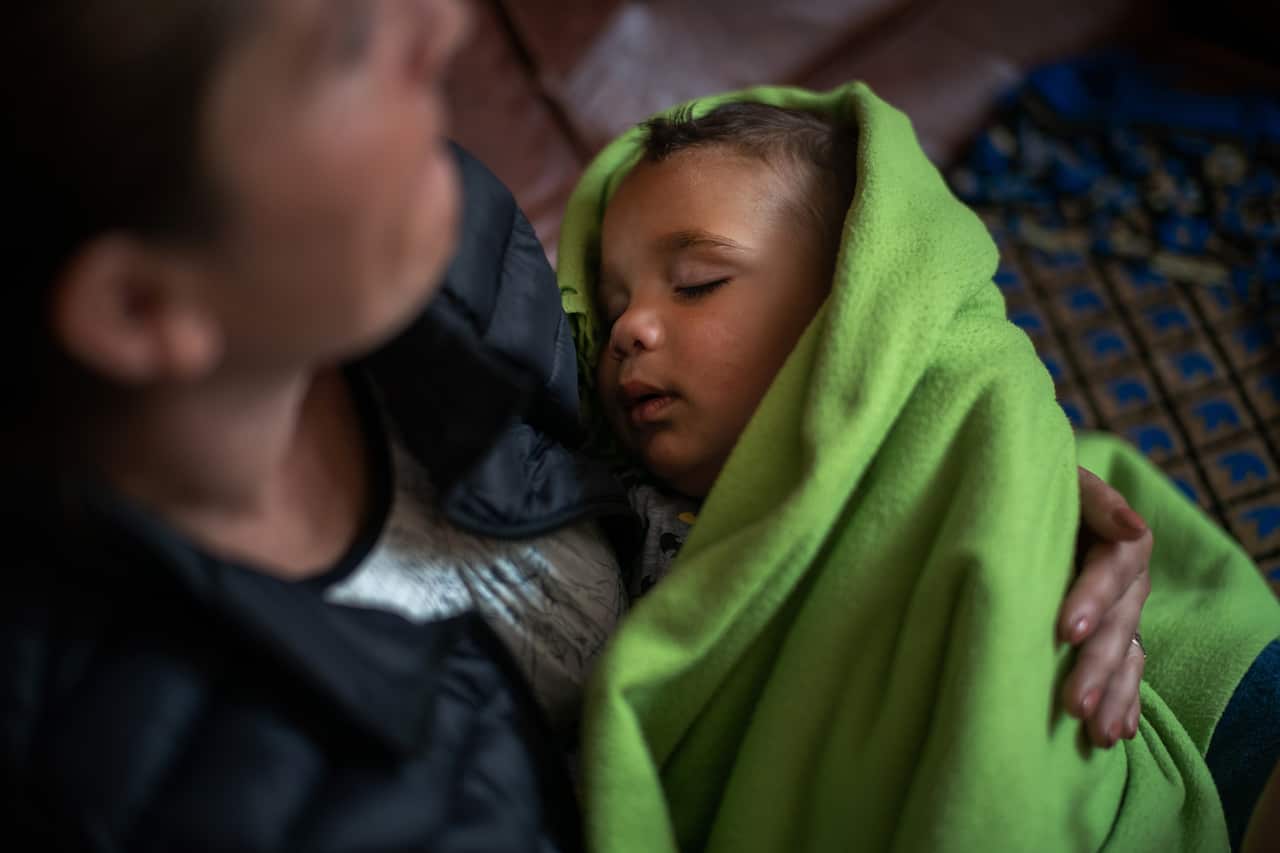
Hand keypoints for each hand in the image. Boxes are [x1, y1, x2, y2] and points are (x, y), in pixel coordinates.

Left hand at [1058, 467, 1152, 747]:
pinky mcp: (1110, 634)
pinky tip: (1115, 734)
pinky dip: (1122, 702)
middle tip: (1074, 702)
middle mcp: (1128, 581)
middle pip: (1119, 623)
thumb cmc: (1035, 484)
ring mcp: (1122, 612)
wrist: (1027, 496)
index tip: (1066, 631)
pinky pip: (1125, 671)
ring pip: (1124, 654)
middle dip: (1098, 665)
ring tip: (1096, 733)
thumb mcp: (1060, 479)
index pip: (1113, 570)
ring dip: (1112, 694)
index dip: (1093, 599)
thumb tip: (1134, 529)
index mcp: (1119, 540)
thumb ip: (1094, 500)